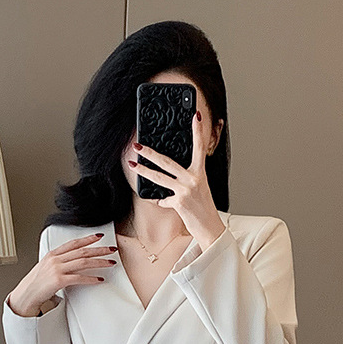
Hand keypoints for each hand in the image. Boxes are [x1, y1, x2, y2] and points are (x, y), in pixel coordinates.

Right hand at [6, 233, 116, 316]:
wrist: (26, 295)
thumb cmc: (36, 283)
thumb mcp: (46, 267)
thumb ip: (59, 261)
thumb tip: (73, 260)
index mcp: (53, 254)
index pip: (73, 243)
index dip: (87, 239)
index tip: (99, 237)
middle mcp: (55, 259)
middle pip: (82, 251)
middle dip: (99, 250)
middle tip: (111, 249)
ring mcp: (57, 269)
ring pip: (83, 262)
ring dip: (99, 262)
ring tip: (110, 262)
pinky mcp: (59, 281)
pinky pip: (79, 278)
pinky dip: (91, 278)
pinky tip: (99, 279)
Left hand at [127, 112, 225, 250]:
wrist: (210, 227)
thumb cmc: (203, 206)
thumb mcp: (198, 187)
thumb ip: (185, 177)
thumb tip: (168, 172)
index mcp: (200, 172)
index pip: (199, 147)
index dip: (197, 131)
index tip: (194, 116)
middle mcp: (194, 178)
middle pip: (167, 161)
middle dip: (150, 153)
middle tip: (138, 145)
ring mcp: (185, 190)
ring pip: (159, 178)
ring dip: (143, 171)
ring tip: (132, 164)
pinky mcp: (179, 202)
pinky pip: (162, 200)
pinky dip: (160, 201)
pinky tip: (160, 202)